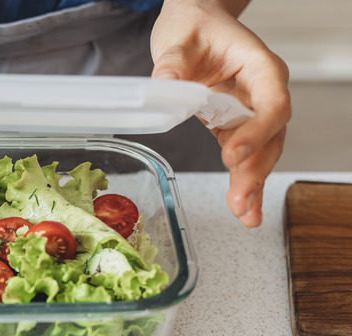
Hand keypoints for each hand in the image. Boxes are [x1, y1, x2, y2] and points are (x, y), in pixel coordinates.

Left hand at [150, 0, 290, 226]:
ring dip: (253, 183)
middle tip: (240, 201)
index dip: (256, 132)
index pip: (270, 103)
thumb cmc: (195, 25)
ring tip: (244, 214)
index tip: (233, 153)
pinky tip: (245, 208)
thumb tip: (164, 87)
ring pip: (262, 151)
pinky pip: (245, 155)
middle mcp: (263, 91)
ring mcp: (252, 110)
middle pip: (271, 135)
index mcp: (259, 67)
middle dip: (255, 169)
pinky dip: (244, 181)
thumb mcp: (178, 40)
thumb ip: (173, 64)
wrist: (195, 21)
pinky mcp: (236, 124)